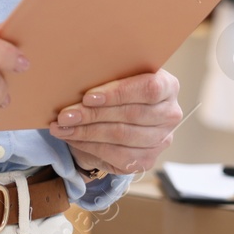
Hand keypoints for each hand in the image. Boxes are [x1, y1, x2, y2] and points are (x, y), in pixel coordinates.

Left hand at [48, 69, 182, 174]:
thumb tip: (76, 76)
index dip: (118, 93)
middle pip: (132, 115)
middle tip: (65, 114)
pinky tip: (73, 138)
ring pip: (122, 136)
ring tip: (62, 126)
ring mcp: (162, 139)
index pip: (149, 89)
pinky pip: (118, 156)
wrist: (117, 116)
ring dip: (87, 132)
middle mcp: (170, 114)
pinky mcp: (148, 159)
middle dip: (93, 115)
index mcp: (168, 86)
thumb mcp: (115, 76)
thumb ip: (107, 74)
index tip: (88, 97)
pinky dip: (90, 146)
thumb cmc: (115, 90)